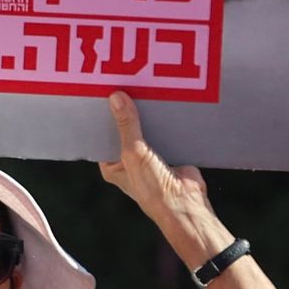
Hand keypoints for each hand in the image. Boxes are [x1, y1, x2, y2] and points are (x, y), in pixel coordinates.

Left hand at [100, 93, 219, 250]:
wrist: (186, 203)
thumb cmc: (153, 188)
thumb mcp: (134, 153)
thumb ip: (127, 125)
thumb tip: (116, 98)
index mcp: (112, 164)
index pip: (103, 135)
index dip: (103, 116)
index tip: (103, 93)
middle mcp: (129, 160)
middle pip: (125, 128)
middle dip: (126, 111)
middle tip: (124, 85)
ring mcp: (149, 155)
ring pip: (145, 127)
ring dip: (146, 114)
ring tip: (143, 88)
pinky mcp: (168, 150)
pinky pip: (163, 129)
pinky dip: (164, 118)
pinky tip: (164, 102)